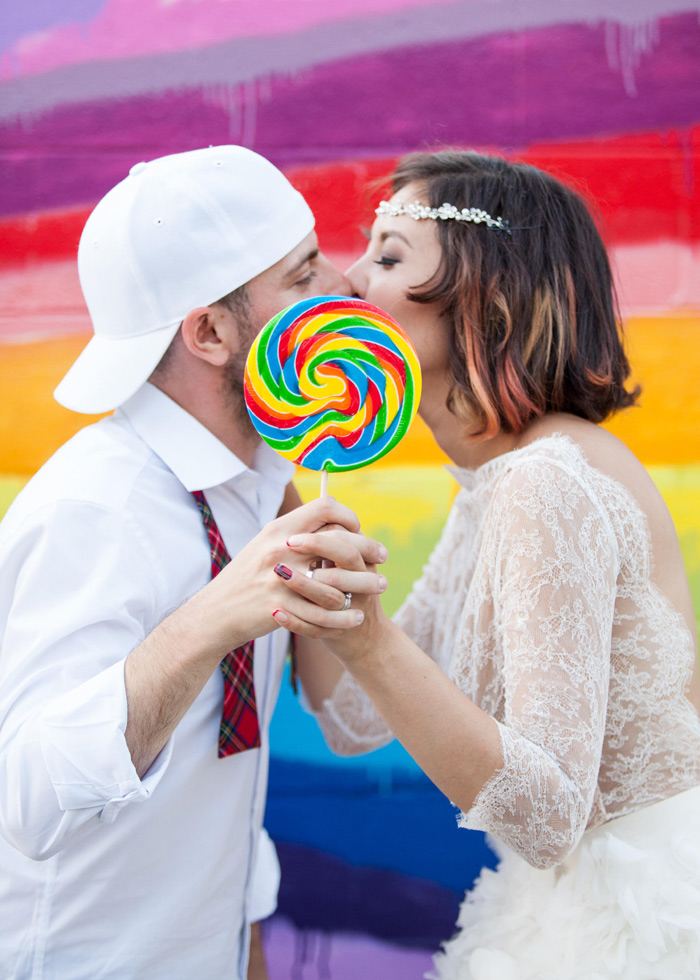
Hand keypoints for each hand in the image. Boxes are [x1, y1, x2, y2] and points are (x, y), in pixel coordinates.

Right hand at [186, 496, 385, 653]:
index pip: (324, 508)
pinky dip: (344, 617)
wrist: (215, 612)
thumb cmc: (246, 577)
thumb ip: (295, 532)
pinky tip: (357, 617)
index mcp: (279, 530)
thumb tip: (328, 520)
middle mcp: (281, 549)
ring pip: (338, 581)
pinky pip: (322, 614)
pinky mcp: (280, 608)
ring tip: (379, 587)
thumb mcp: (265, 544)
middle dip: (368, 548)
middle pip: (339, 541)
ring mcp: (281, 580)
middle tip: (383, 557)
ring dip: (364, 585)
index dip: (348, 516)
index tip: (359, 529)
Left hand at [270, 523, 388, 646]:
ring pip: (330, 595)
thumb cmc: (348, 591)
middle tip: (288, 544)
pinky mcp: (338, 632)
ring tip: (279, 575)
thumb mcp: (349, 564)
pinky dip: (295, 621)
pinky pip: (317, 628)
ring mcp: (352, 609)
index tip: (292, 535)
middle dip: (315, 548)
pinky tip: (276, 614)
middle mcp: (363, 583)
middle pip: (345, 557)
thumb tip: (321, 501)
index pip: (347, 538)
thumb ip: (336, 538)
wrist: (363, 637)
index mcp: (362, 562)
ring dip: (304, 584)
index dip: (320, 533)